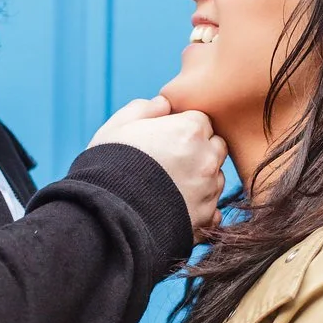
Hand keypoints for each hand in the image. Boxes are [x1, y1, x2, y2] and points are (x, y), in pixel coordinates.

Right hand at [89, 97, 226, 238]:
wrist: (105, 216)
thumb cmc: (107, 165)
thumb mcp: (118, 126)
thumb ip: (145, 108)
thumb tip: (164, 104)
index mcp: (190, 130)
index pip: (201, 120)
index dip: (183, 128)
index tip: (165, 139)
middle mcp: (207, 159)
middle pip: (215, 147)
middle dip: (199, 151)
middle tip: (169, 162)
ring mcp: (208, 190)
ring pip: (216, 178)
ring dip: (201, 179)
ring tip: (169, 187)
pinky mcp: (204, 218)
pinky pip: (212, 208)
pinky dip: (199, 208)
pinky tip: (175, 208)